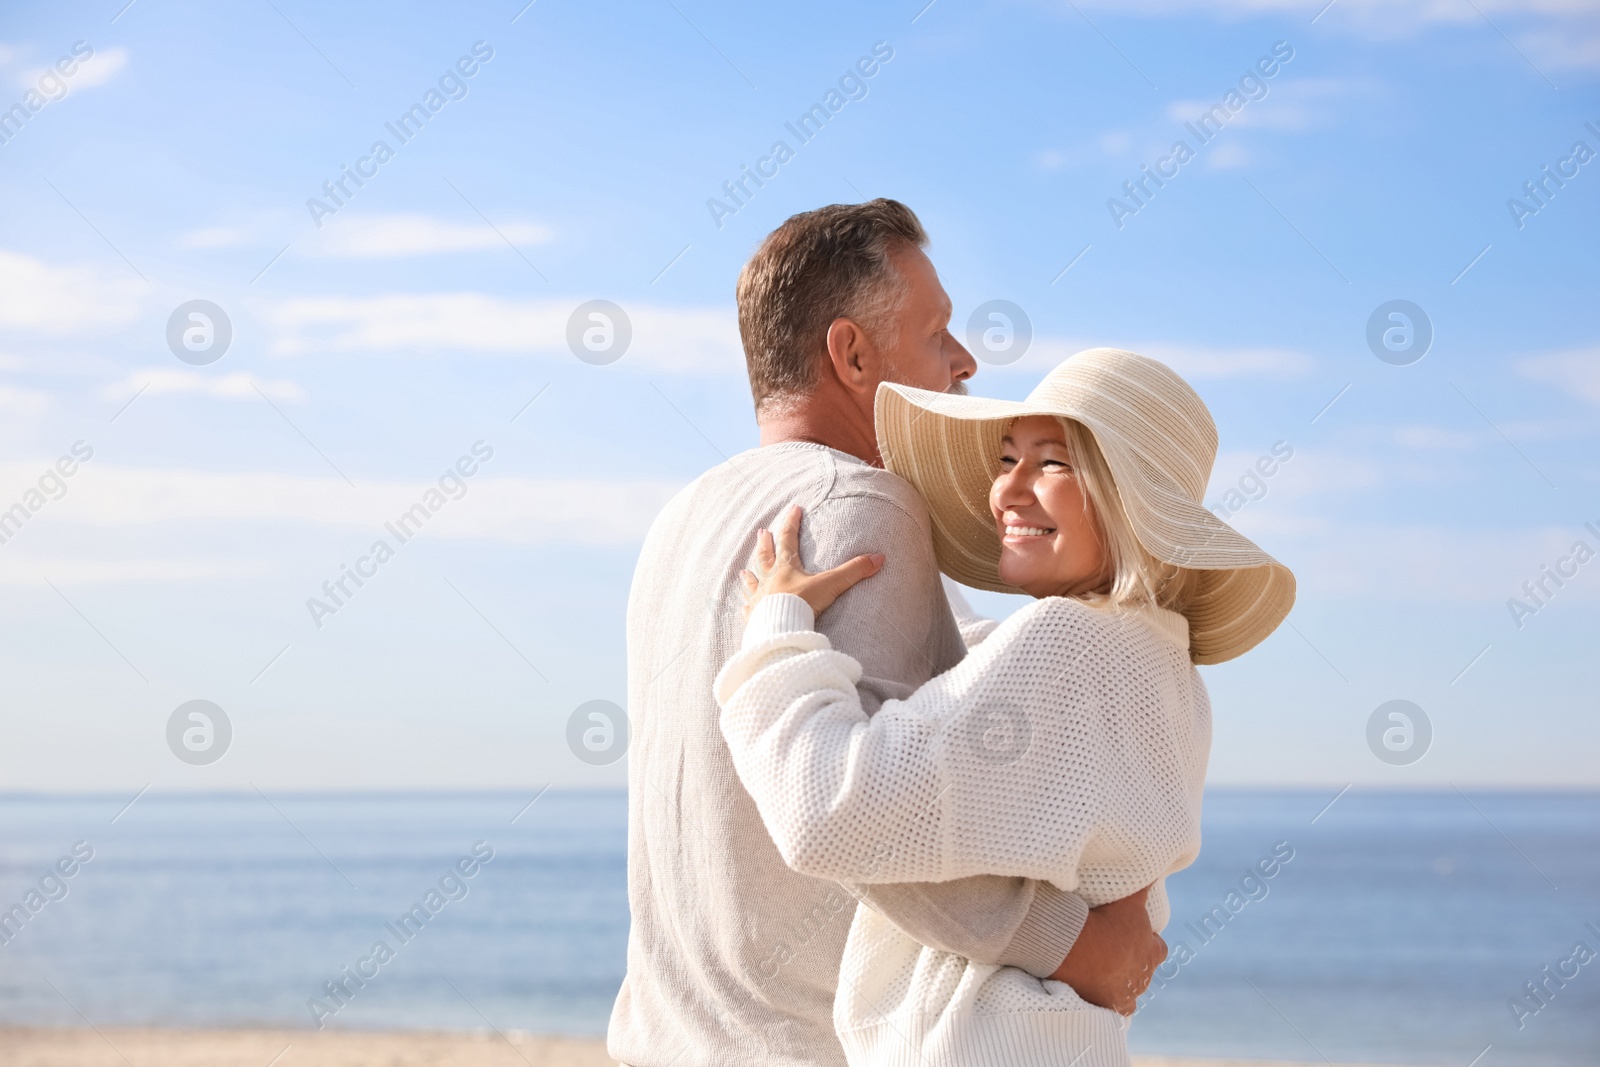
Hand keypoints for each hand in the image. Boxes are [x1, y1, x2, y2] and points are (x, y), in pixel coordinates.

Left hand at [740, 505, 885, 619]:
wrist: (780, 629)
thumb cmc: (801, 604)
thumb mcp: (831, 585)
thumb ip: (854, 571)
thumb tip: (879, 558)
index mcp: (786, 568)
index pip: (788, 538)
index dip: (791, 522)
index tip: (793, 508)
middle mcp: (769, 580)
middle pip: (766, 557)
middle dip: (766, 543)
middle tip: (762, 532)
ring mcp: (759, 598)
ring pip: (752, 582)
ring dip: (749, 575)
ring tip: (743, 570)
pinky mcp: (753, 617)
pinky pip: (748, 609)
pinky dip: (746, 606)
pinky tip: (743, 606)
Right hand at [1048, 885, 1166, 1014]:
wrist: (1077, 950)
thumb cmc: (1105, 922)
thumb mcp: (1129, 899)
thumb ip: (1144, 884)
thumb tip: (1160, 864)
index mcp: (1152, 950)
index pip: (1157, 947)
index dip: (1146, 940)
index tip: (1129, 933)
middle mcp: (1145, 975)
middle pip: (1144, 969)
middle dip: (1134, 962)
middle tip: (1114, 950)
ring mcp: (1129, 993)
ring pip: (1130, 989)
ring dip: (1120, 980)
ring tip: (1100, 968)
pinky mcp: (1112, 1006)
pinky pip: (1115, 1006)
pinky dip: (1108, 998)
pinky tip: (1097, 989)